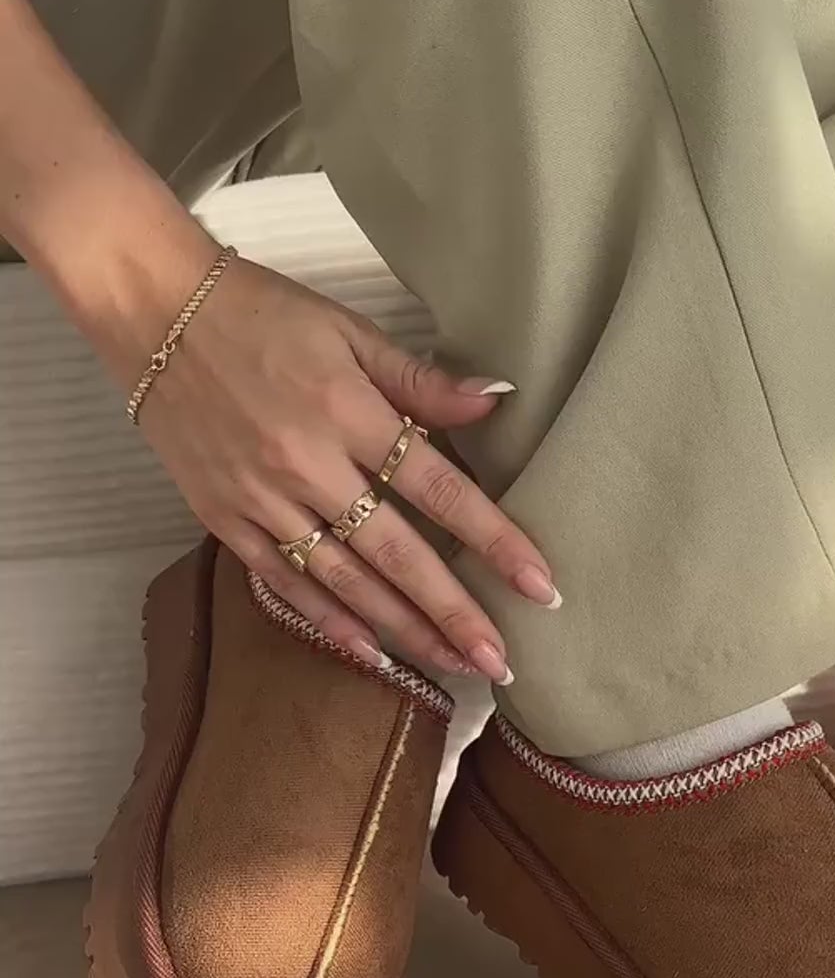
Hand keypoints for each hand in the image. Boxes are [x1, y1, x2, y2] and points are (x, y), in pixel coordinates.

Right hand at [134, 252, 554, 678]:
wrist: (152, 309)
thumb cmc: (260, 313)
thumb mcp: (349, 331)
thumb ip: (421, 379)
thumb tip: (497, 399)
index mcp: (347, 412)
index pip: (439, 488)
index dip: (494, 540)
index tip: (539, 585)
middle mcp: (307, 464)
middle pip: (397, 553)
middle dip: (454, 613)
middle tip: (502, 662)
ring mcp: (263, 498)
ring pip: (346, 581)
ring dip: (405, 630)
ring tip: (455, 668)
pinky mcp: (226, 519)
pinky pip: (286, 582)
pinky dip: (329, 621)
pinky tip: (373, 654)